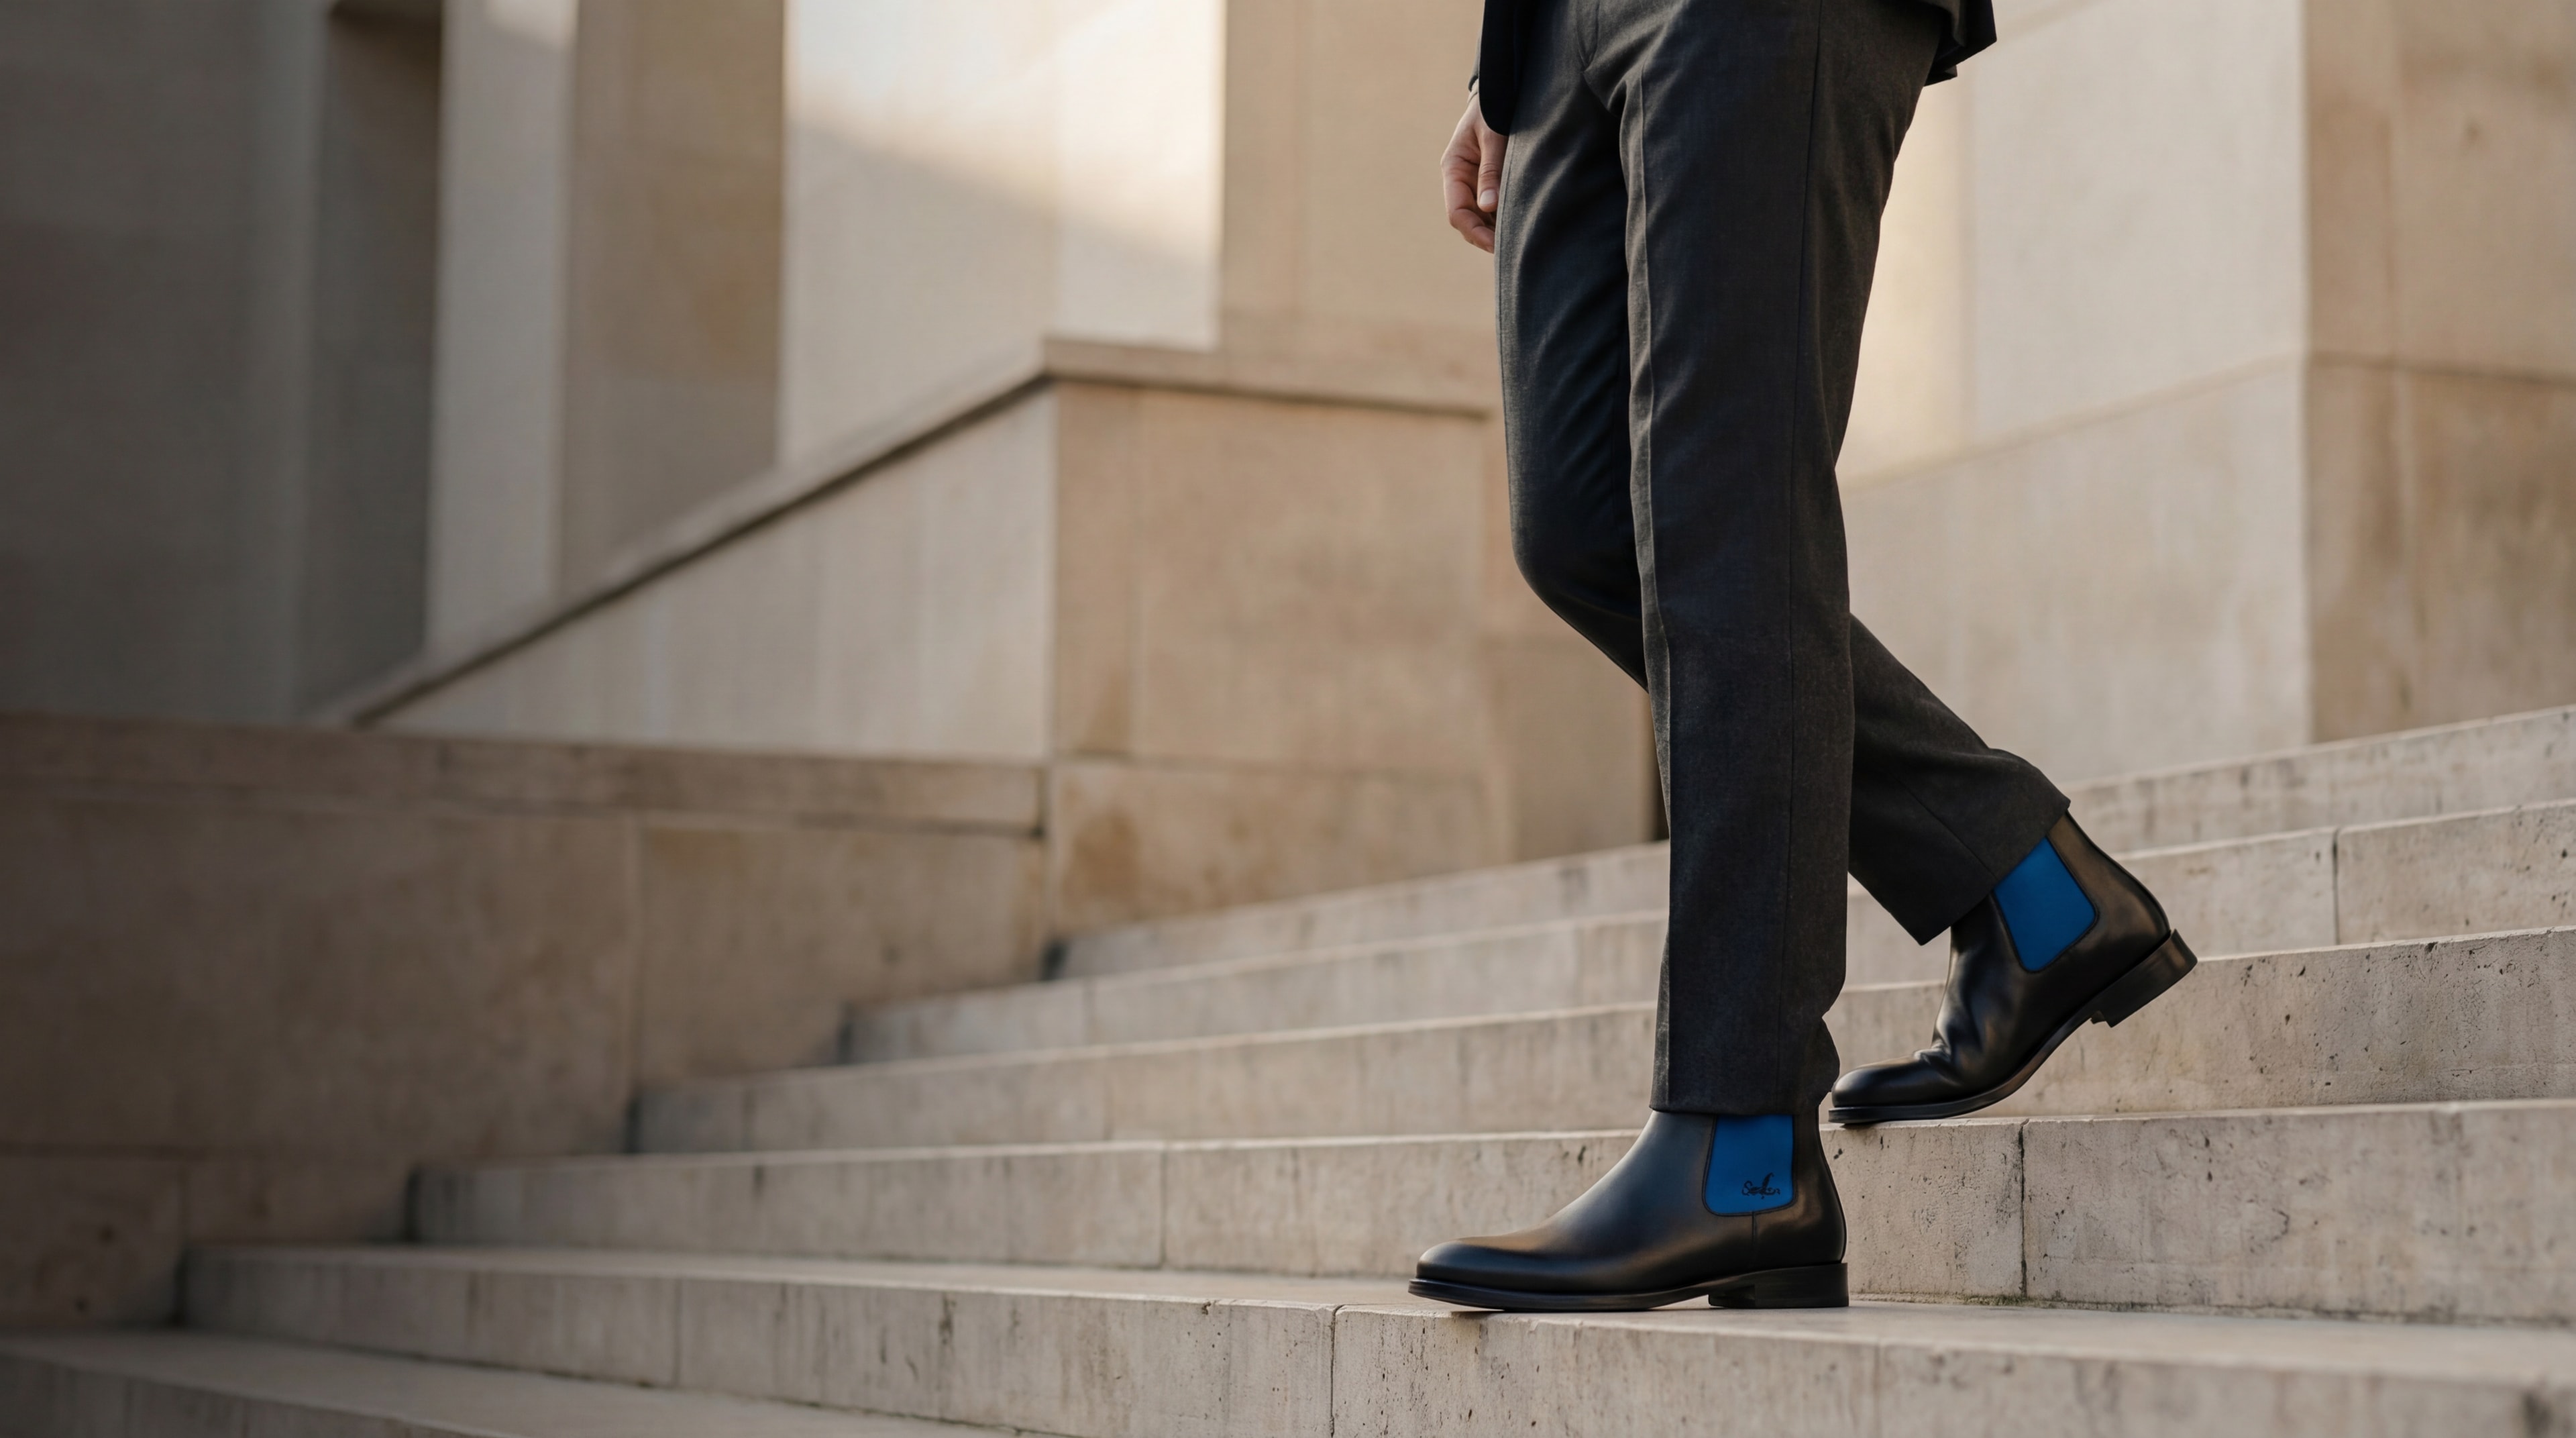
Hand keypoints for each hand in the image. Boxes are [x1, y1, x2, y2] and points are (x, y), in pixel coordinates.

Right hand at [1442, 93, 1506, 252]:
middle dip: (1486, 237)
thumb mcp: (1493, 135)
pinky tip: (1521, 226)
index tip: (1496, 245)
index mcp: (1453, 168)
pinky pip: (1494, 208)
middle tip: (1514, 249)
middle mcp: (1461, 180)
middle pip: (1468, 221)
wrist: (1501, 91)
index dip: (1474, 232)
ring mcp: (1475, 183)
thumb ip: (1491, 169)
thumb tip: (1488, 206)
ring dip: (1496, 230)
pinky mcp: (1491, 182)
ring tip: (1520, 241)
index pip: (1457, 212)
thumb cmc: (1494, 108)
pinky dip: (1504, 219)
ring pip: (1481, 218)